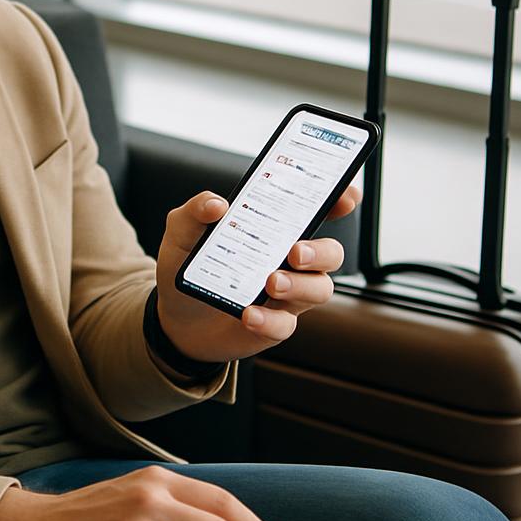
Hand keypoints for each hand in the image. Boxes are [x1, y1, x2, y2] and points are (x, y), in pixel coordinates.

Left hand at [153, 184, 359, 364]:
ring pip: (319, 289)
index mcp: (275, 228)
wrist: (174, 315)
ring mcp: (287, 293)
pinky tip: (248, 314)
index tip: (346, 196)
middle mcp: (289, 259)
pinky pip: (286, 324)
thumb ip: (195, 211)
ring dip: (299, 285)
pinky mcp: (275, 324)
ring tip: (271, 282)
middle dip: (320, 250)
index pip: (316, 210)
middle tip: (294, 252)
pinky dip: (269, 320)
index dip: (339, 200)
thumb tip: (216, 204)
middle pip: (330, 252)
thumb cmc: (188, 264)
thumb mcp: (182, 232)